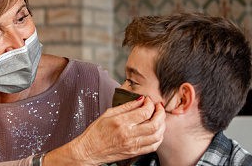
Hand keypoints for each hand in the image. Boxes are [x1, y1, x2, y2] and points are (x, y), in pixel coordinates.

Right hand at [47, 96, 165, 164]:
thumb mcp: (108, 114)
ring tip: (158, 118)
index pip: (144, 112)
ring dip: (162, 125)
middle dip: (160, 113)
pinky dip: (158, 138)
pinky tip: (156, 131)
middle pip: (154, 124)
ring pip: (157, 135)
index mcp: (120, 122)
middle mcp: (128, 134)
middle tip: (158, 107)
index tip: (148, 100)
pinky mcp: (135, 152)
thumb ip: (126, 107)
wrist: (90, 150)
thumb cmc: (96, 132)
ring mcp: (132, 145)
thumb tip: (140, 100)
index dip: (150, 104)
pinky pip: (153, 146)